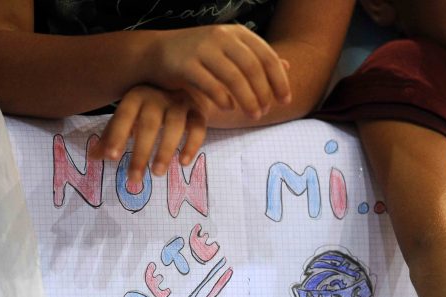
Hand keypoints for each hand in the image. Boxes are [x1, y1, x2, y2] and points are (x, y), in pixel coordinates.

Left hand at [90, 85, 206, 182]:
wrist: (184, 87)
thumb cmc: (149, 107)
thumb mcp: (129, 117)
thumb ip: (112, 135)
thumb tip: (93, 157)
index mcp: (136, 96)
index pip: (124, 116)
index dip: (117, 135)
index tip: (111, 158)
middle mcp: (158, 96)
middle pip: (149, 124)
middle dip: (141, 153)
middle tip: (134, 179)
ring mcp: (180, 102)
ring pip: (175, 125)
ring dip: (165, 151)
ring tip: (157, 174)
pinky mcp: (199, 111)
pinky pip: (198, 127)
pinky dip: (191, 145)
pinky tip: (183, 163)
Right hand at [147, 25, 290, 119]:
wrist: (157, 53)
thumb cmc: (199, 57)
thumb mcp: (230, 53)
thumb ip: (256, 59)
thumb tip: (287, 66)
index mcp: (237, 33)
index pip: (267, 57)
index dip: (279, 80)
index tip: (285, 101)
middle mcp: (222, 37)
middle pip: (253, 68)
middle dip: (263, 93)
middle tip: (266, 112)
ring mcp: (202, 48)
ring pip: (234, 77)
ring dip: (247, 99)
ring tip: (253, 115)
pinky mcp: (185, 64)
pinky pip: (210, 84)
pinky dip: (223, 98)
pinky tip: (229, 108)